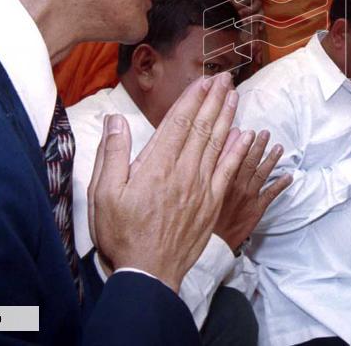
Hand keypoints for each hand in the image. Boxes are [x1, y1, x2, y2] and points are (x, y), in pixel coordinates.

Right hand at [88, 73, 252, 291]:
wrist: (149, 273)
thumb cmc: (122, 234)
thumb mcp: (104, 193)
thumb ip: (112, 154)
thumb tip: (115, 120)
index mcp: (156, 166)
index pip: (178, 123)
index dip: (192, 99)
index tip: (203, 81)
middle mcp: (183, 171)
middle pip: (202, 127)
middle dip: (214, 99)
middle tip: (225, 78)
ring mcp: (201, 187)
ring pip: (218, 143)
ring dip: (227, 117)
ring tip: (234, 95)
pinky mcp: (212, 202)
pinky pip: (228, 170)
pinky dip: (238, 150)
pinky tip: (246, 135)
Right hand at [213, 130, 292, 250]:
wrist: (212, 244)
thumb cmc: (204, 217)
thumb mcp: (201, 193)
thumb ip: (209, 172)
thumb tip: (211, 155)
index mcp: (221, 181)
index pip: (233, 157)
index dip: (241, 143)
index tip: (248, 131)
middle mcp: (236, 187)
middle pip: (249, 162)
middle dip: (258, 146)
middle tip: (266, 133)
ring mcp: (248, 197)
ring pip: (262, 174)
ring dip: (271, 160)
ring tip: (279, 148)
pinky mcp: (256, 209)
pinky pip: (270, 195)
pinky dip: (280, 185)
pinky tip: (289, 176)